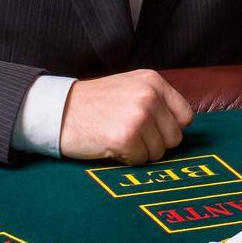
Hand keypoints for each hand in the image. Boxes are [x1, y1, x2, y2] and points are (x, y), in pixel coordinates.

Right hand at [58, 69, 195, 164]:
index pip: (185, 117)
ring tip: (117, 136)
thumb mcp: (129, 87)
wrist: (57, 110)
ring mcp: (139, 116)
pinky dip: (126, 158)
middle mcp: (149, 96)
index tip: (151, 130)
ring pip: (159, 152)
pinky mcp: (126, 137)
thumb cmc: (93, 104)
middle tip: (129, 134)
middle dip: (154, 142)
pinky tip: (110, 144)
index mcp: (154, 82)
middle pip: (174, 137)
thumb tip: (181, 126)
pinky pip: (140, 160)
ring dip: (139, 151)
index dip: (168, 129)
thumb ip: (156, 101)